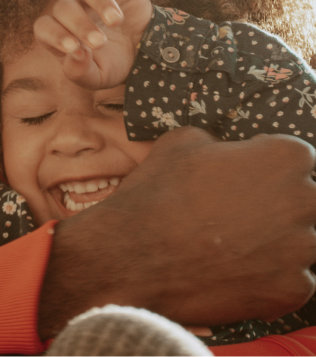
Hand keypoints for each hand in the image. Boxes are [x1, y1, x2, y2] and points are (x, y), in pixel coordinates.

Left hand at [33, 0, 152, 89]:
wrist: (145, 55)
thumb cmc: (112, 64)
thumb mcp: (96, 78)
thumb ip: (80, 72)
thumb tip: (75, 55)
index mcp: (61, 32)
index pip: (44, 27)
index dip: (55, 35)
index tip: (74, 49)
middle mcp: (75, 9)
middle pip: (65, 7)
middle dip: (80, 25)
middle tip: (99, 42)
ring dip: (100, 1)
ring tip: (115, 21)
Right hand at [38, 128, 315, 337]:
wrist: (134, 253)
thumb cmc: (159, 190)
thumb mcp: (183, 141)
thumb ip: (220, 143)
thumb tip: (223, 152)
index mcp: (285, 156)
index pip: (300, 158)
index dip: (271, 167)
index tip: (250, 177)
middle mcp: (304, 200)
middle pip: (308, 201)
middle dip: (282, 204)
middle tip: (243, 213)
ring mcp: (301, 249)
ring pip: (304, 243)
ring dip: (279, 243)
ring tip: (237, 244)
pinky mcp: (290, 290)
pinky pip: (295, 281)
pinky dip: (271, 279)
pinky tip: (237, 271)